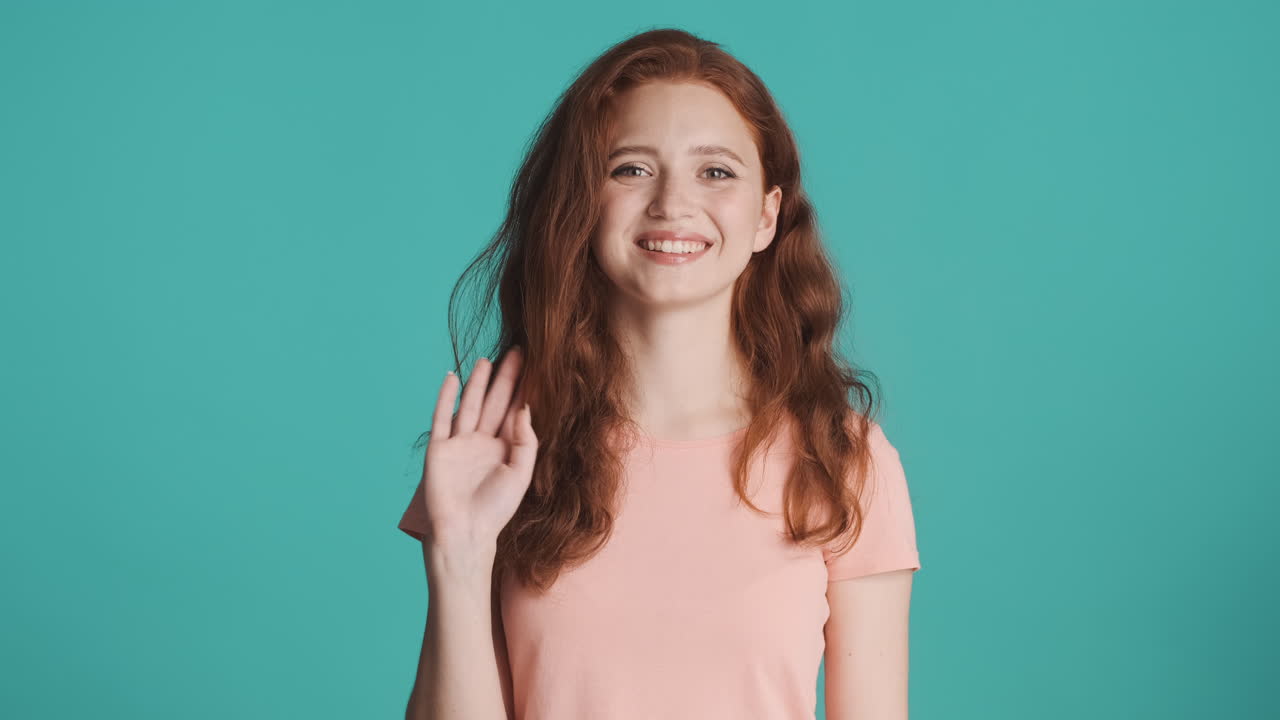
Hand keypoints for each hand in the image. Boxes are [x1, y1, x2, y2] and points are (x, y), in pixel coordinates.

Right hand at [421, 346, 537, 552]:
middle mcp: (482, 443)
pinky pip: (442, 417)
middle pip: (495, 402)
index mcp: (504, 450)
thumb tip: (524, 408)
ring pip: (471, 404)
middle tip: (516, 351)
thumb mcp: (520, 474)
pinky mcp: (439, 449)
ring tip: (486, 359)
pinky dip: (446, 397)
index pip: (515, 412)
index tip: (536, 366)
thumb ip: (525, 441)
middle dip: (506, 378)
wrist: (464, 532)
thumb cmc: (494, 510)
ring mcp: (460, 444)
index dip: (524, 390)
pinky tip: (452, 377)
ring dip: (478, 382)